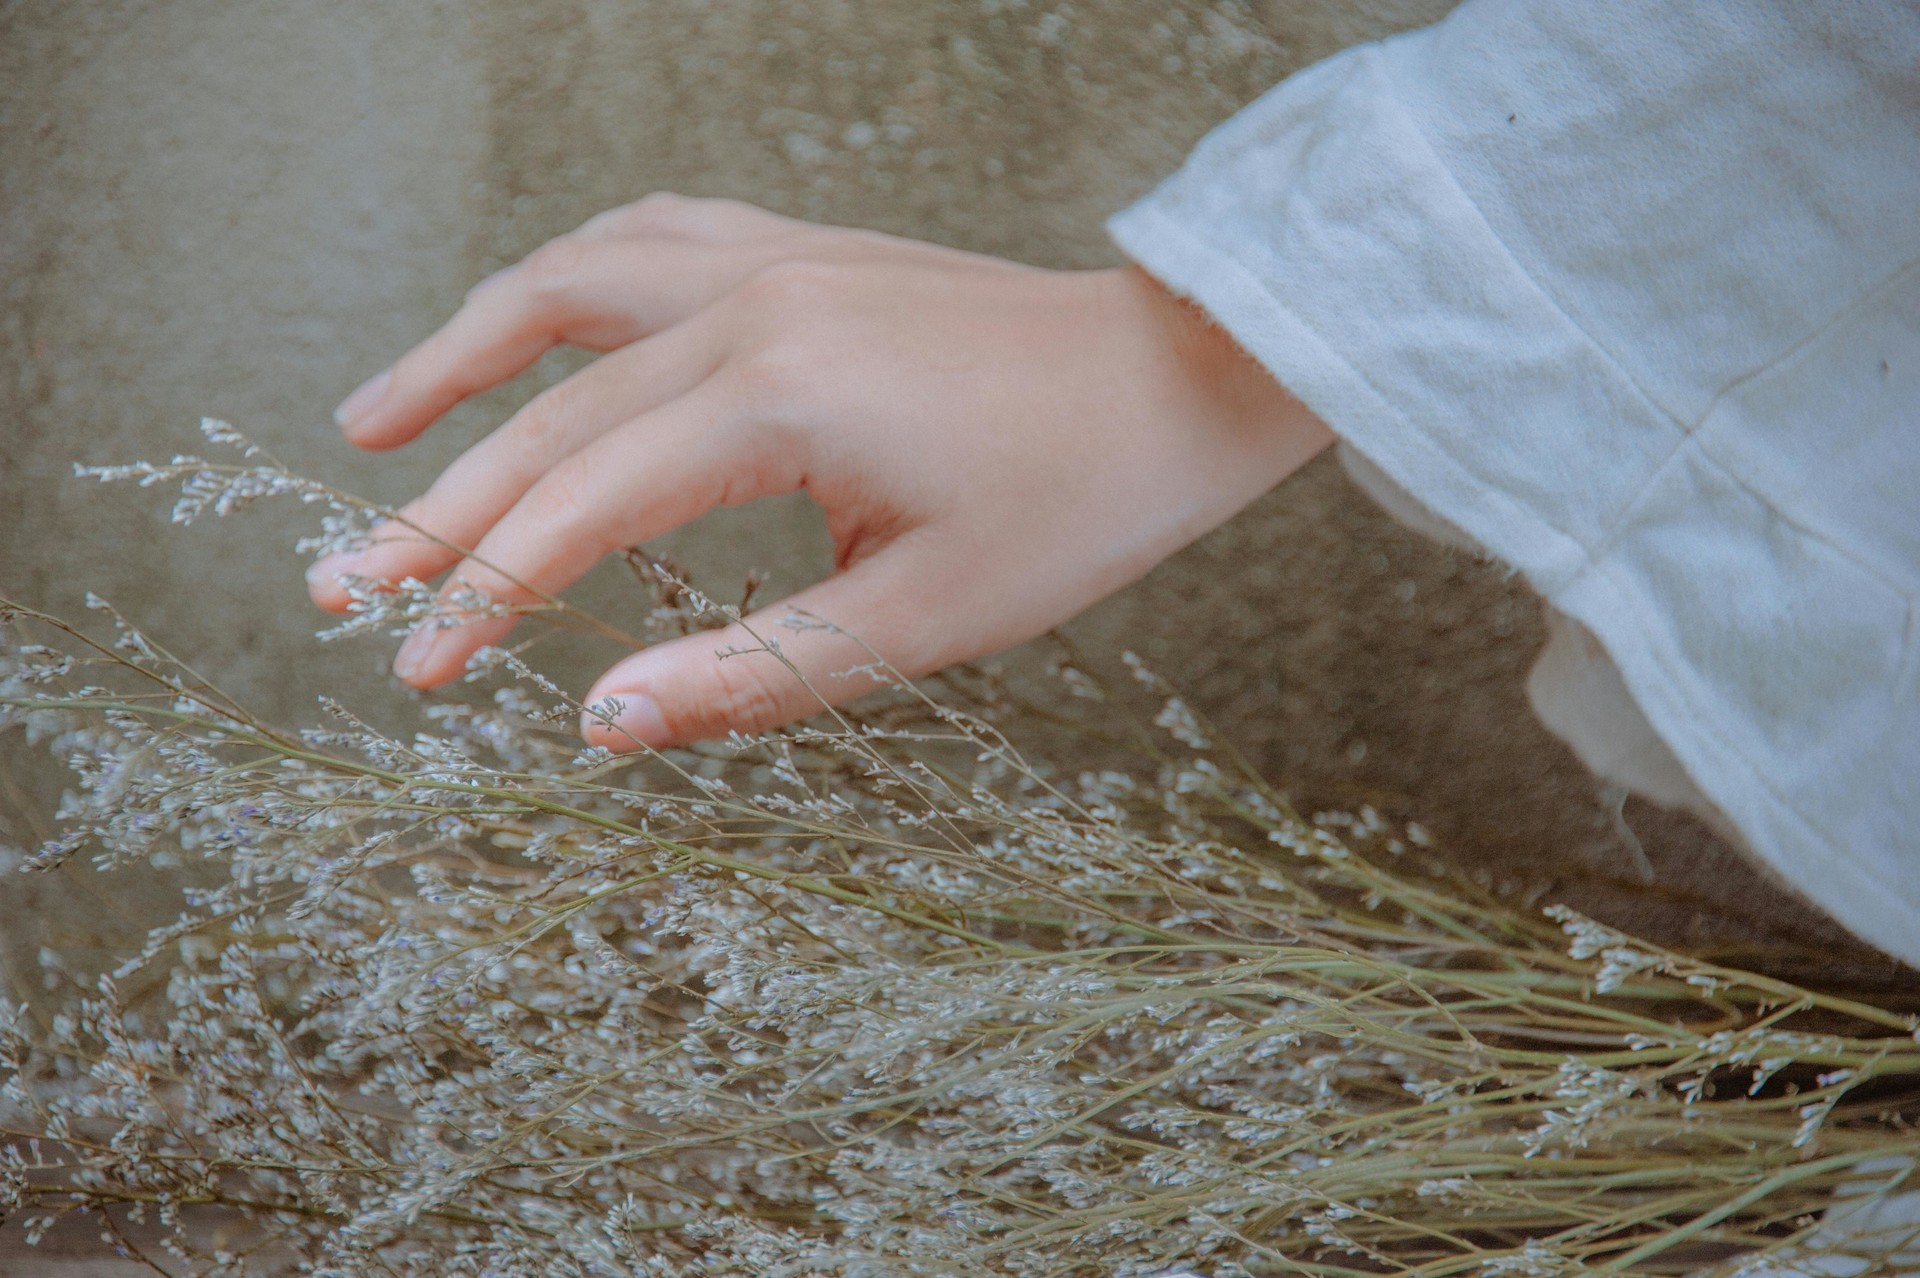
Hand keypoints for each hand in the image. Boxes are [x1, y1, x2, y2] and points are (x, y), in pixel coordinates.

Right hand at [308, 194, 1330, 749]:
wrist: (1183, 378)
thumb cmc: (1079, 503)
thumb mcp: (921, 619)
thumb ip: (748, 674)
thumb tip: (598, 726)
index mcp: (779, 398)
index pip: (579, 506)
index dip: (482, 595)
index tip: (414, 672)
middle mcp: (753, 303)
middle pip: (546, 409)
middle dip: (437, 508)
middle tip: (342, 590)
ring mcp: (775, 258)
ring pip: (567, 288)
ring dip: (460, 358)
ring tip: (370, 427)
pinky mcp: (804, 250)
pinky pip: (645, 240)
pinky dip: (563, 282)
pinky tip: (525, 319)